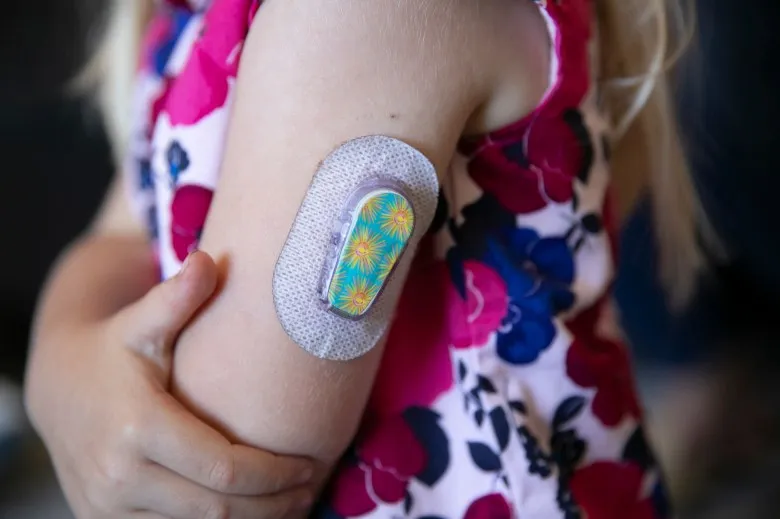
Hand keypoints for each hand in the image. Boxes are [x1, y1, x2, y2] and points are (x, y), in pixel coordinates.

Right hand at [31, 252, 314, 518]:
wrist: (57, 387)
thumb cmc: (113, 349)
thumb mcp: (142, 323)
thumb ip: (176, 297)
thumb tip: (208, 258)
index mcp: (138, 427)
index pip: (224, 469)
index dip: (274, 474)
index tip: (310, 466)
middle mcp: (119, 475)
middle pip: (217, 509)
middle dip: (271, 506)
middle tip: (309, 490)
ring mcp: (107, 505)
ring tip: (289, 506)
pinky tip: (246, 514)